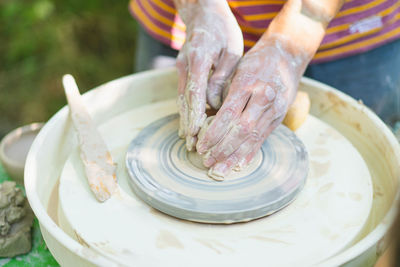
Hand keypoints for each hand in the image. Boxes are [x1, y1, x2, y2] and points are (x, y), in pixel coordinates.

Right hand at [176, 1, 242, 150]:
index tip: (196, 132)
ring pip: (181, 99)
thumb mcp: (231, 50)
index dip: (195, 114)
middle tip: (191, 145)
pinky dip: (186, 110)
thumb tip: (216, 103)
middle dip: (188, 124)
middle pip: (185, 100)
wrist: (203, 13)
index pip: (195, 92)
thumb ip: (223, 77)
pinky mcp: (183, 71)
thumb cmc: (222, 30)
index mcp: (198, 60)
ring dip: (185, 120)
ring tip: (188, 141)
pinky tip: (189, 124)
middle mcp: (185, 66)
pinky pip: (183, 94)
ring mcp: (181, 69)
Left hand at [196, 35, 306, 178]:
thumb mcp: (235, 69)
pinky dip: (250, 152)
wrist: (287, 55)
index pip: (228, 114)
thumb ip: (220, 90)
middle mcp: (263, 97)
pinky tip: (239, 164)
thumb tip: (204, 116)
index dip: (214, 133)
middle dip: (223, 149)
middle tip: (207, 162)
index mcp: (248, 83)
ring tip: (220, 170)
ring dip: (235, 156)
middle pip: (241, 130)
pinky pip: (263, 137)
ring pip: (253, 137)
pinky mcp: (279, 117)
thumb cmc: (255, 62)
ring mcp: (274, 109)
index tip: (201, 146)